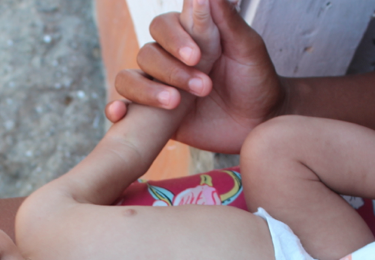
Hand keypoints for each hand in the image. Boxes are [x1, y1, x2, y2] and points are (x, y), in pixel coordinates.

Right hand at [105, 0, 284, 153]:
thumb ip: (226, 20)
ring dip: (148, 90)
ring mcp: (158, 88)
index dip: (174, 38)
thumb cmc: (256, 81)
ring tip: (175, 104)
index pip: (163, 25)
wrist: (258, 124)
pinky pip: (125, 110)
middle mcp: (168, 60)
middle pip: (147, 53)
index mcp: (188, 38)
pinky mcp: (152, 118)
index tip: (197, 56)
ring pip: (130, 79)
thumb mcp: (248, 48)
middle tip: (203, 86)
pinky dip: (116, 108)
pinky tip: (118, 113)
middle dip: (171, 70)